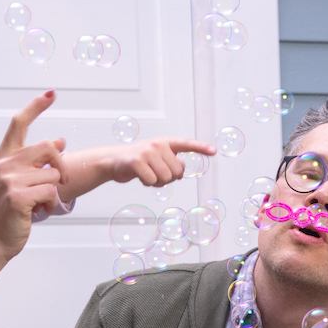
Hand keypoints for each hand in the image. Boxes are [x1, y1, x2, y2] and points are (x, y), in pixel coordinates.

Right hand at [0, 92, 65, 258]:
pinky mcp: (19, 196)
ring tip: (39, 204)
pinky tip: (38, 212)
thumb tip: (60, 141)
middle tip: (62, 182)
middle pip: (49, 146)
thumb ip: (34, 161)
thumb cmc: (8, 211)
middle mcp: (5, 163)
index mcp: (4, 157)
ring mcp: (10, 179)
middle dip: (62, 165)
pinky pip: (52, 191)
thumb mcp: (18, 181)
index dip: (36, 106)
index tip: (51, 93)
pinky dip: (51, 204)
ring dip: (54, 192)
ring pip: (54, 173)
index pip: (19, 122)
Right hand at [60, 137, 217, 199]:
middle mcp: (158, 144)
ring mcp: (147, 152)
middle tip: (156, 173)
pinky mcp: (137, 162)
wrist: (113, 161)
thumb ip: (171, 161)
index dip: (201, 148)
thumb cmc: (139, 162)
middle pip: (178, 171)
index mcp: (165, 142)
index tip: (214, 151)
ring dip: (158, 183)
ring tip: (147, 175)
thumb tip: (181, 171)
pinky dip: (148, 184)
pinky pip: (152, 181)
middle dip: (169, 178)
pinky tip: (140, 177)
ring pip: (166, 178)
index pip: (187, 144)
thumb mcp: (157, 158)